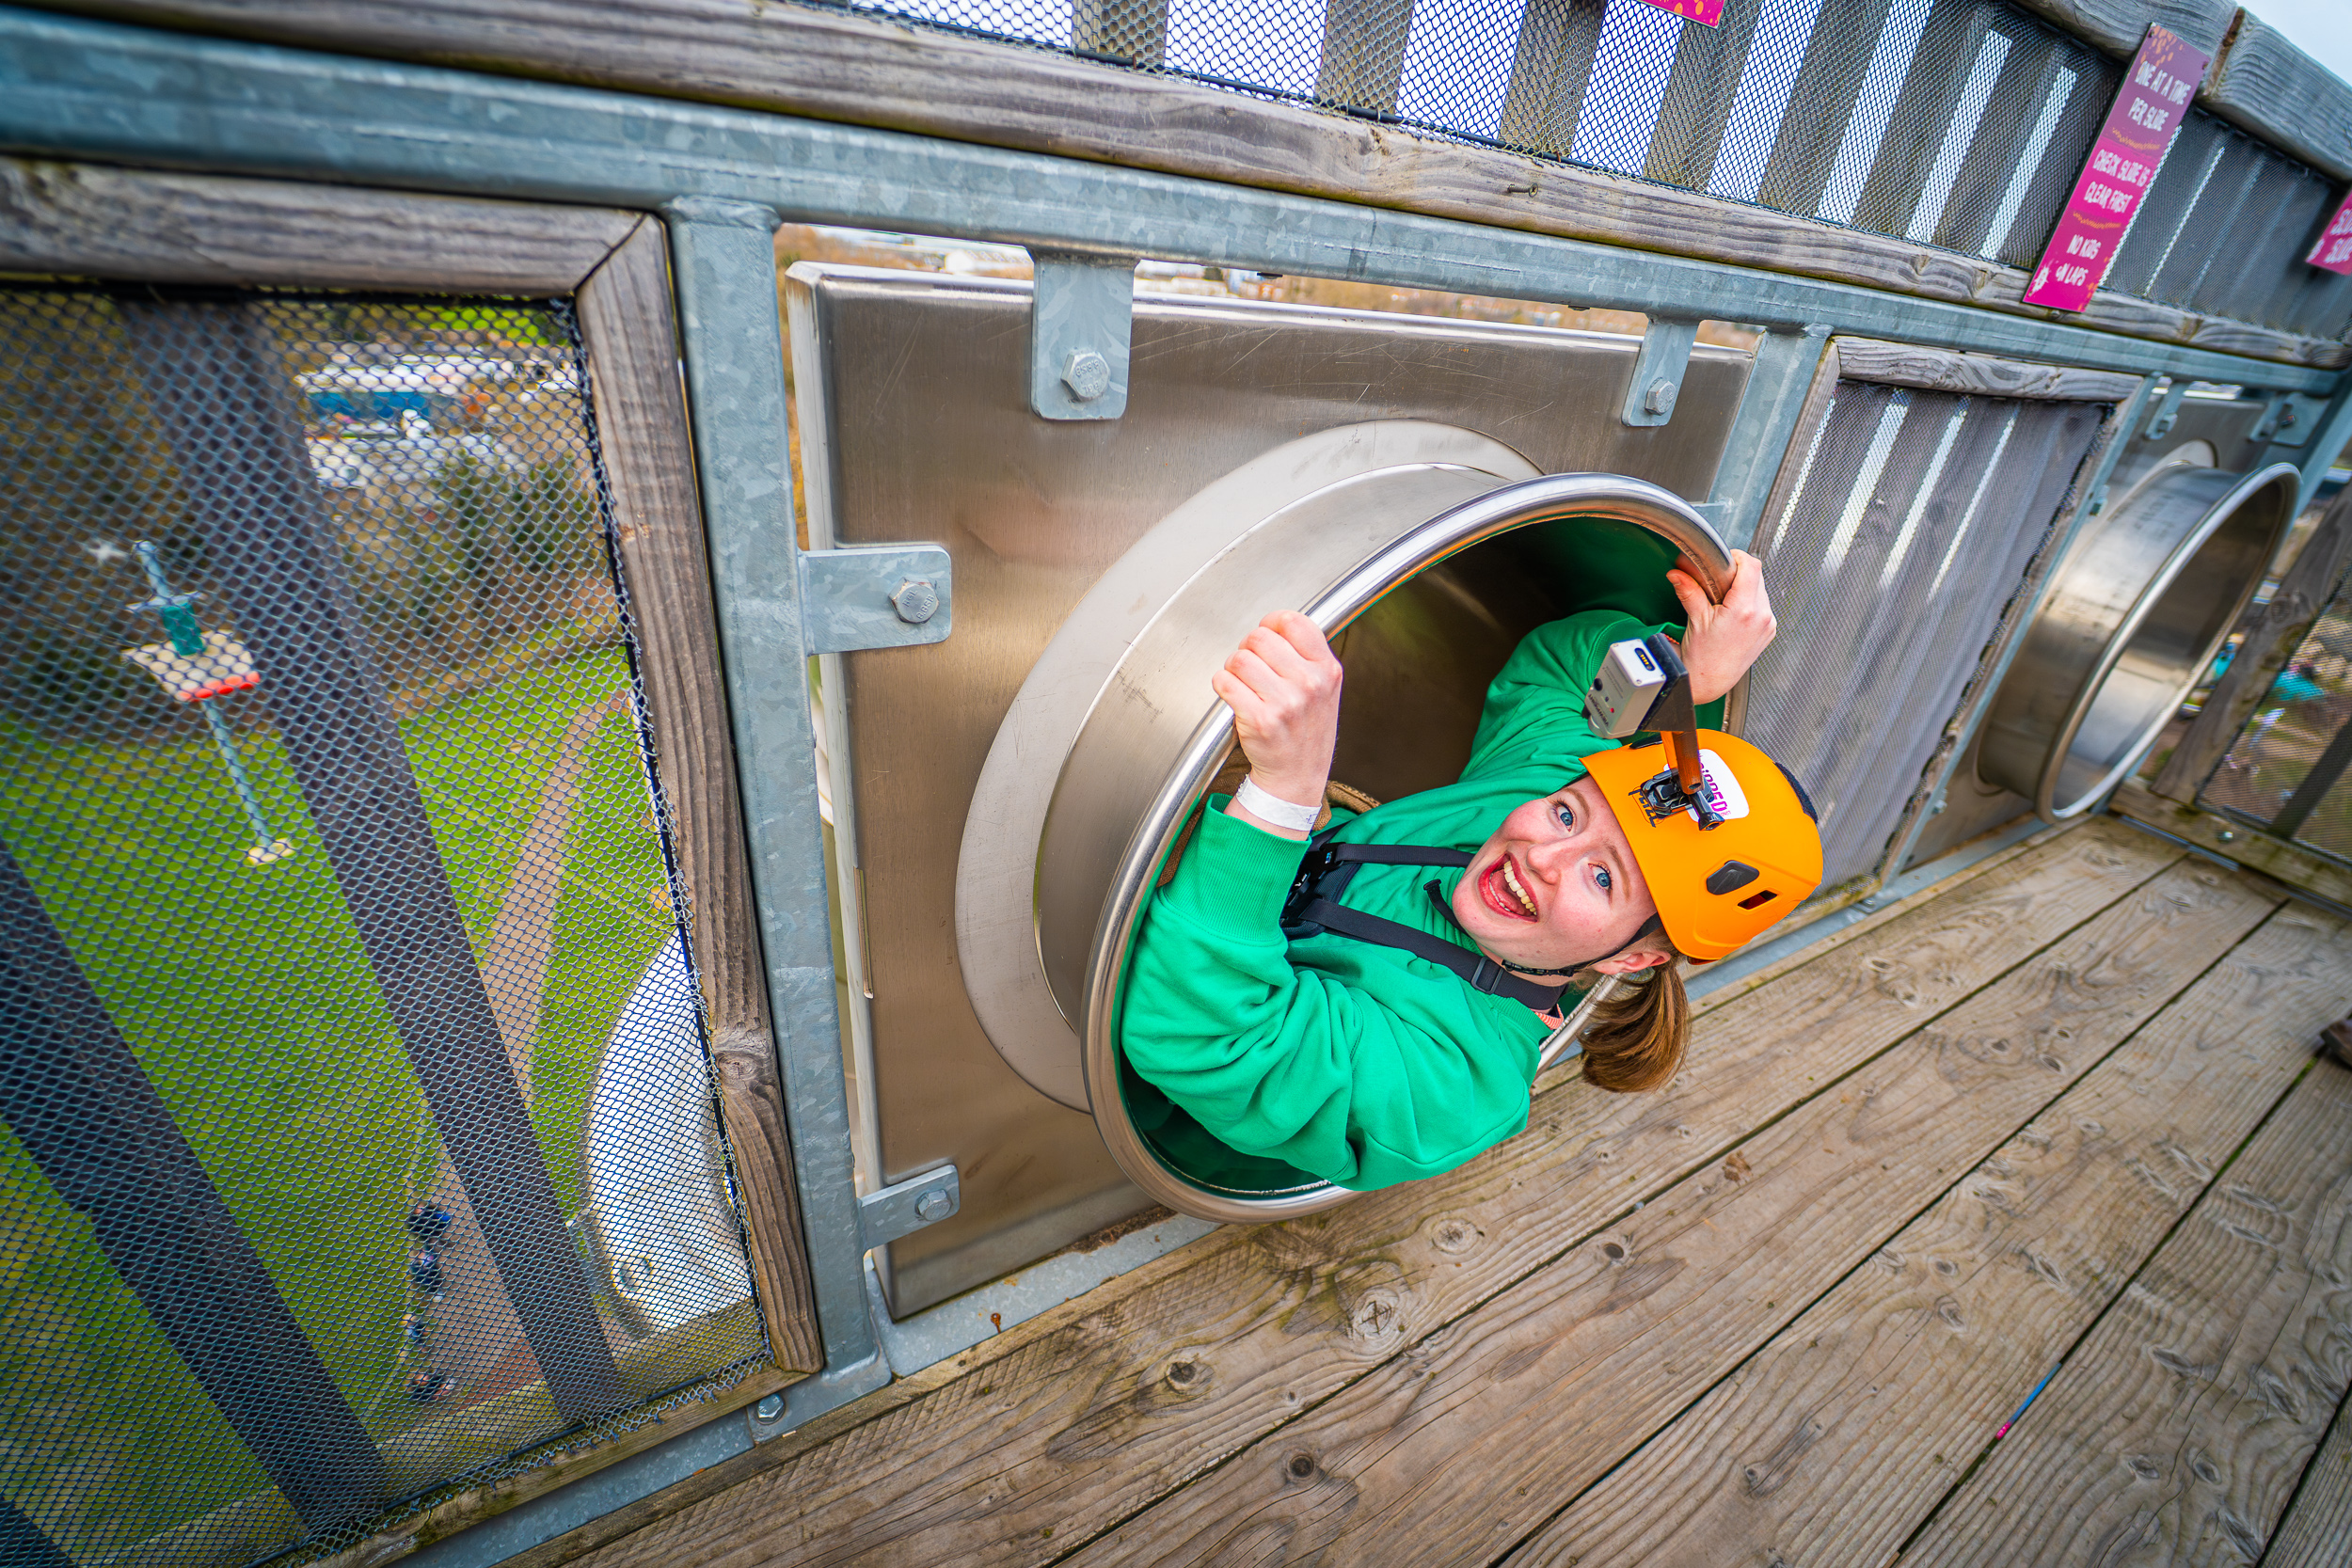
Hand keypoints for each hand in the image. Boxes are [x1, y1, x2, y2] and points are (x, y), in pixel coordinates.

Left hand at [1210, 611, 1341, 833]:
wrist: (1297, 775)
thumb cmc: (1306, 729)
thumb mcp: (1324, 687)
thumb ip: (1307, 654)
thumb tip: (1275, 624)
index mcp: (1326, 669)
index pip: (1292, 621)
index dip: (1270, 624)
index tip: (1266, 637)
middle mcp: (1309, 683)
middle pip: (1258, 638)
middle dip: (1248, 650)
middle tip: (1253, 669)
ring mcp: (1286, 702)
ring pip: (1238, 659)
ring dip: (1233, 670)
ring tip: (1245, 685)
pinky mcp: (1260, 720)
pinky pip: (1224, 682)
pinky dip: (1222, 686)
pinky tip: (1235, 697)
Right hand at [1667, 548, 1774, 705]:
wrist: (1710, 682)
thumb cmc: (1703, 660)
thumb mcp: (1695, 620)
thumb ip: (1689, 591)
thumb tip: (1678, 573)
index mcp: (1744, 610)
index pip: (1751, 566)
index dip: (1737, 558)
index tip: (1725, 561)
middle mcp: (1761, 616)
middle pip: (1757, 576)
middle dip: (1738, 574)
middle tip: (1718, 583)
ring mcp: (1768, 624)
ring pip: (1761, 589)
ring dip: (1744, 588)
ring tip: (1724, 602)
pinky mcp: (1769, 631)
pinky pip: (1763, 605)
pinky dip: (1749, 603)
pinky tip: (1733, 614)